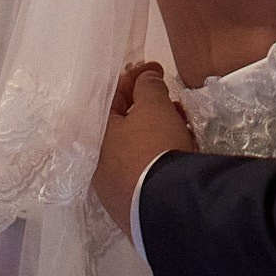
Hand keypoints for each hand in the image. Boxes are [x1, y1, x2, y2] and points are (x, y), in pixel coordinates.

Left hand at [95, 63, 194, 232]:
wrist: (168, 206)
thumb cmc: (154, 147)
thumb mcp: (154, 107)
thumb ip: (147, 87)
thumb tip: (145, 81)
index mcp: (94, 137)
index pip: (110, 97)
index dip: (135, 77)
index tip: (158, 69)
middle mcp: (97, 165)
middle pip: (122, 125)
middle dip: (148, 106)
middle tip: (171, 99)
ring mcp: (113, 190)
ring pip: (135, 149)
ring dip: (156, 130)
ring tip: (181, 126)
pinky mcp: (132, 207)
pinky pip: (144, 170)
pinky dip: (158, 155)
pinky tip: (177, 153)